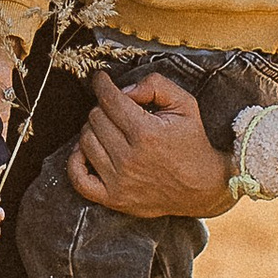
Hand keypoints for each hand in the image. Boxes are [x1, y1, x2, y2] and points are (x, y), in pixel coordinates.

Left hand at [66, 70, 233, 218]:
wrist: (202, 188)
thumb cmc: (193, 144)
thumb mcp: (186, 105)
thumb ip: (157, 86)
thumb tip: (126, 89)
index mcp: (147, 133)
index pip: (109, 100)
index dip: (102, 84)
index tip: (101, 79)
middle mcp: (129, 158)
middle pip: (95, 118)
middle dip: (104, 107)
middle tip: (116, 108)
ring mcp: (119, 181)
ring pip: (85, 142)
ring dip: (93, 129)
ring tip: (108, 128)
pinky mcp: (114, 199)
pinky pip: (79, 179)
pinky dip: (76, 162)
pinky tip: (85, 151)